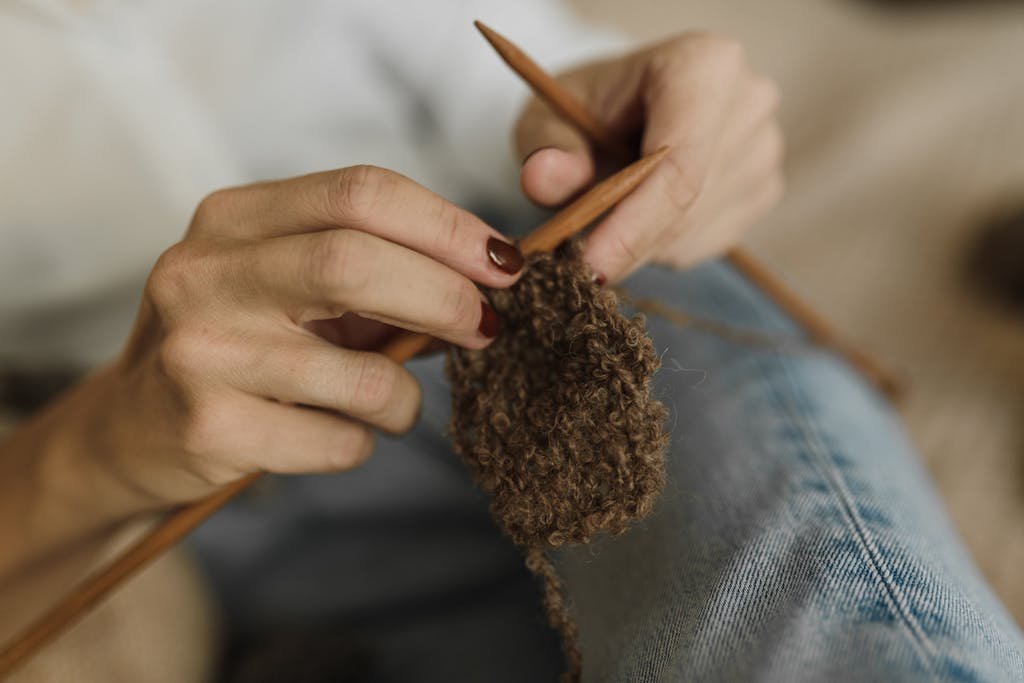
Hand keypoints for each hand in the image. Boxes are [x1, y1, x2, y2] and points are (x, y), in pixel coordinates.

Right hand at [102, 166, 523, 504]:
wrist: (134, 427)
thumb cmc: (241, 344)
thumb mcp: (291, 287)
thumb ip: (374, 274)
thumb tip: (485, 284)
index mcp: (234, 219)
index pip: (359, 193)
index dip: (447, 226)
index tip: (504, 262)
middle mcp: (205, 273)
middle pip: (356, 262)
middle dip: (445, 296)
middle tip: (485, 327)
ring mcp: (201, 351)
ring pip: (362, 373)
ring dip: (405, 395)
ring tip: (395, 403)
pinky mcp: (209, 427)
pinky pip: (340, 440)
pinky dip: (366, 442)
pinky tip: (338, 433)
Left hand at [516, 32, 783, 282]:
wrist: (620, 108)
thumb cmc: (584, 107)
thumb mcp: (548, 116)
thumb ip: (547, 148)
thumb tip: (543, 177)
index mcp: (702, 65)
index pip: (679, 163)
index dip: (634, 224)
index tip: (589, 266)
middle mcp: (748, 101)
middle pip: (689, 203)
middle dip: (629, 240)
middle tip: (576, 256)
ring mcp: (765, 147)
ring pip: (697, 229)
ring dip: (644, 244)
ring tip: (610, 213)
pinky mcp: (765, 187)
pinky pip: (710, 242)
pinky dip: (666, 246)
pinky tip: (644, 215)